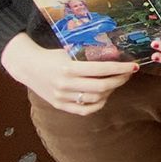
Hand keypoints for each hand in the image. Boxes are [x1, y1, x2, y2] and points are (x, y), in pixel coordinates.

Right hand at [1, 33, 136, 115]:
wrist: (28, 66)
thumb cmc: (52, 56)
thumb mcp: (69, 51)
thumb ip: (88, 55)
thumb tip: (116, 55)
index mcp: (69, 68)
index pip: (101, 69)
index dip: (120, 68)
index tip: (132, 66)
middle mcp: (66, 84)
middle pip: (102, 87)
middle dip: (119, 80)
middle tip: (128, 74)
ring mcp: (62, 97)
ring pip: (96, 99)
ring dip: (111, 91)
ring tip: (115, 82)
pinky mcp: (60, 106)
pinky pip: (85, 110)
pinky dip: (99, 103)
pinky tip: (104, 95)